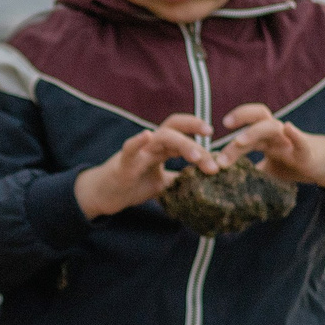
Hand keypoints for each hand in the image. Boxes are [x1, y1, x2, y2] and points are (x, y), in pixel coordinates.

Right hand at [73, 112, 221, 218]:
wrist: (105, 196)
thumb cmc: (133, 185)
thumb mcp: (163, 183)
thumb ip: (180, 178)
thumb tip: (205, 180)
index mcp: (161, 148)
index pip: (183, 132)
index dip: (200, 133)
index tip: (219, 144)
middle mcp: (151, 145)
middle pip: (175, 128)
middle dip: (195, 132)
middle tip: (212, 146)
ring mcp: (138, 152)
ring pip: (161, 137)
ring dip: (182, 143)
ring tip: (198, 157)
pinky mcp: (123, 163)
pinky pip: (130, 148)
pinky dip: (137, 141)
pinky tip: (146, 136)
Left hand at [218, 103, 324, 189]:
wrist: (322, 165)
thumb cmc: (290, 163)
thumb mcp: (265, 168)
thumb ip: (247, 172)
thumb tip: (222, 185)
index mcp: (265, 136)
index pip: (248, 123)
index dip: (234, 122)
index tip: (214, 133)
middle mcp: (276, 133)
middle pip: (257, 121)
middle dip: (238, 130)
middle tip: (220, 148)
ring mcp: (290, 141)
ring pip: (273, 127)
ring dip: (254, 132)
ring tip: (239, 142)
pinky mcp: (306, 153)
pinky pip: (301, 142)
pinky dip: (296, 135)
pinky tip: (289, 128)